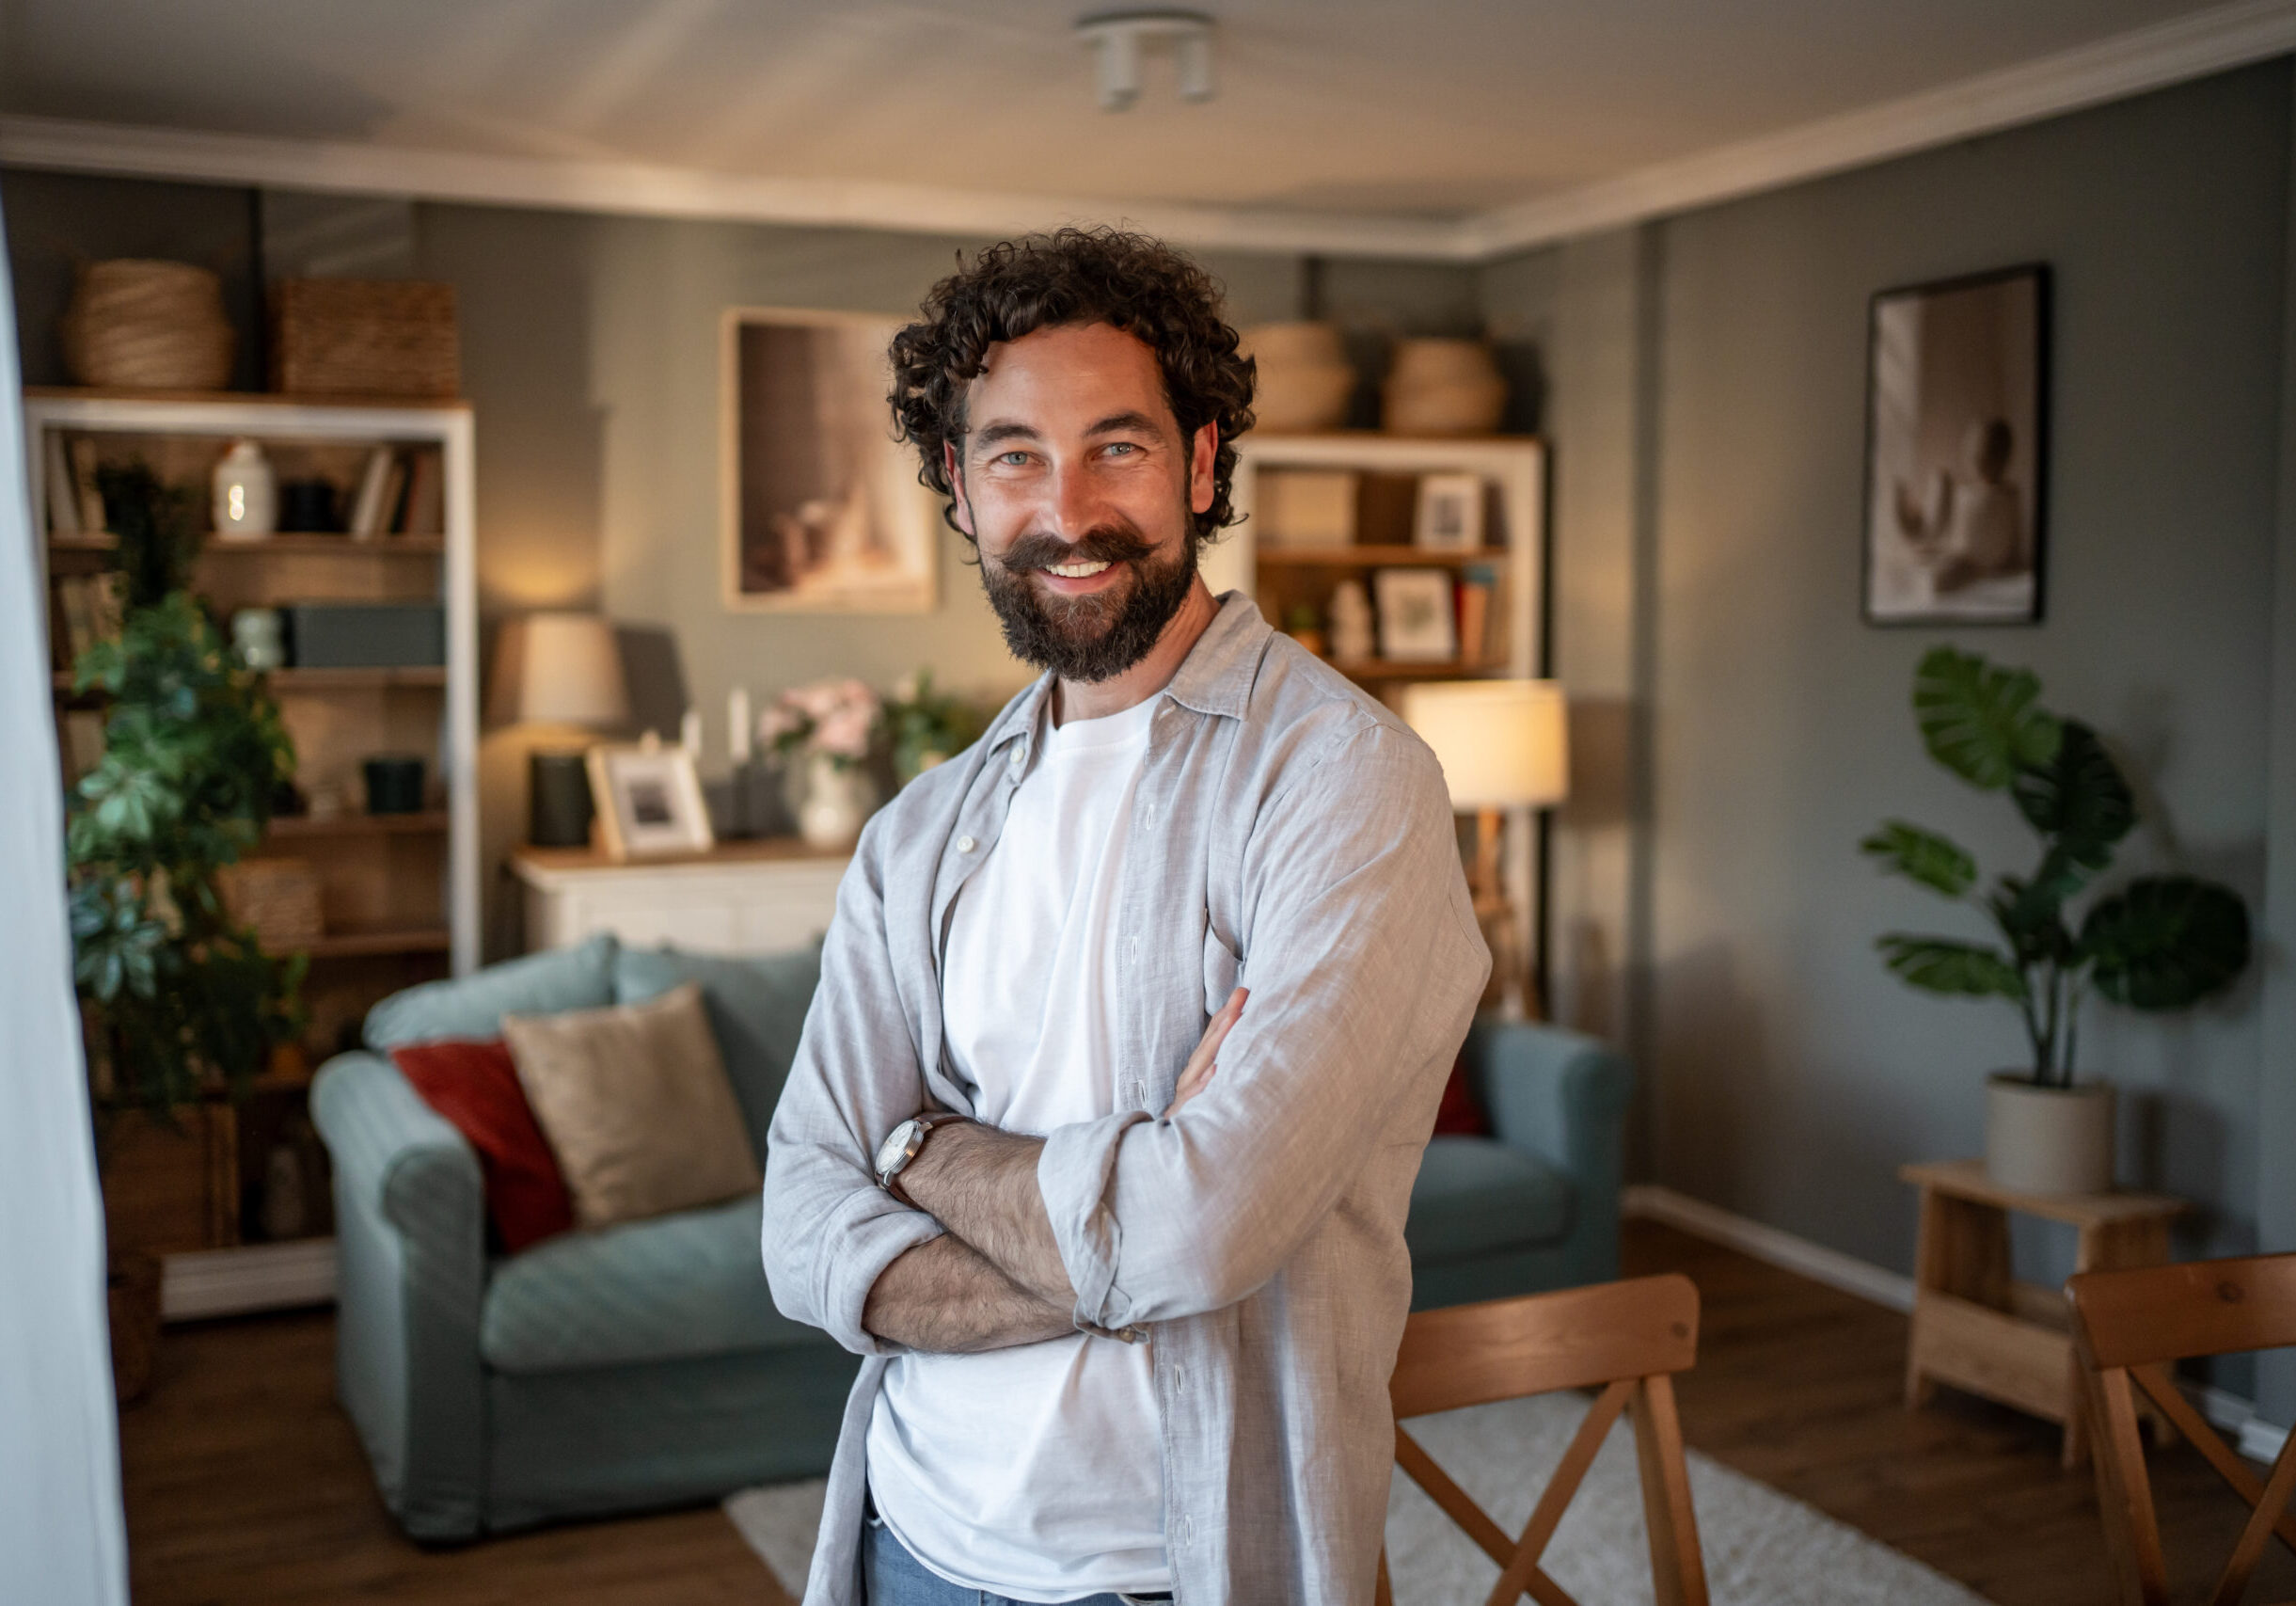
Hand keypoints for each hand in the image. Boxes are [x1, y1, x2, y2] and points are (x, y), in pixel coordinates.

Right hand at [1165, 987, 1245, 1116]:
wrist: (1169, 1146)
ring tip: (1233, 1019)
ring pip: (1203, 1062)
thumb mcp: (1208, 1088)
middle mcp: (1192, 1073)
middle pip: (1210, 1041)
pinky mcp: (1184, 1109)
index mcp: (1199, 1066)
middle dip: (1226, 1017)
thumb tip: (1240, 1045)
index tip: (1243, 991)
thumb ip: (1221, 1065)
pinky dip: (1205, 1082)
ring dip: (1219, 1040)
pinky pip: (1195, 1095)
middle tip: (1241, 996)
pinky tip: (1216, 1070)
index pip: (1214, 1035)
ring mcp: (1187, 1090)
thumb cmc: (1195, 1113)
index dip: (1228, 1012)